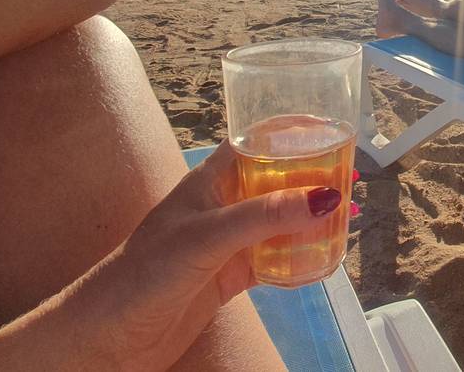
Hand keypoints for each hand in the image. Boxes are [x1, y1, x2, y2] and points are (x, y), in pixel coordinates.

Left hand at [84, 141, 338, 370]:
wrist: (109, 336)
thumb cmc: (141, 274)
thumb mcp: (207, 238)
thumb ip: (265, 217)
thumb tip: (325, 197)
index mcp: (209, 180)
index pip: (255, 140)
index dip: (290, 130)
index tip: (331, 126)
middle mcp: (222, 205)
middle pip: (277, 179)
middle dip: (314, 176)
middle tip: (354, 177)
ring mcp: (228, 241)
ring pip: (282, 220)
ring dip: (313, 217)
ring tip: (350, 214)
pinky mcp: (232, 275)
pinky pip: (277, 258)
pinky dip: (302, 257)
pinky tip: (325, 256)